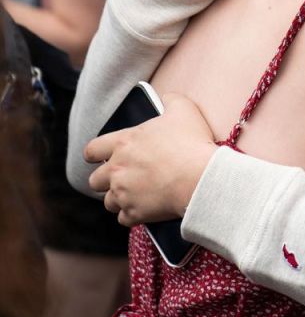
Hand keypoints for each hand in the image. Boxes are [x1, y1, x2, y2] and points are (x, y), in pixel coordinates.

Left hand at [85, 93, 217, 225]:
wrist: (200, 177)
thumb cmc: (192, 143)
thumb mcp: (184, 110)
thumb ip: (171, 100)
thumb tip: (166, 98)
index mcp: (123, 143)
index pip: (92, 150)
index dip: (95, 155)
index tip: (101, 158)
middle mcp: (116, 169)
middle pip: (95, 180)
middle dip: (106, 181)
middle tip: (124, 178)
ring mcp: (123, 193)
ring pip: (108, 202)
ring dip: (119, 199)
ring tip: (137, 196)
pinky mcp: (134, 212)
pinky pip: (124, 218)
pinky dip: (133, 215)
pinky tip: (146, 209)